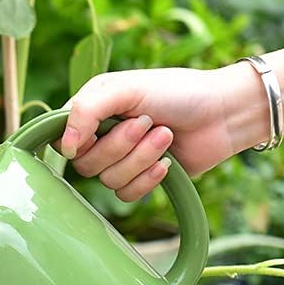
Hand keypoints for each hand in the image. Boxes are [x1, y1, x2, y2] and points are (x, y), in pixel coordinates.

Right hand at [60, 66, 251, 200]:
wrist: (222, 113)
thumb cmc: (177, 91)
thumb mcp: (126, 89)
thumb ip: (87, 110)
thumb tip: (66, 146)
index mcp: (93, 109)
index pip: (62, 138)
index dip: (77, 142)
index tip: (96, 133)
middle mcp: (102, 136)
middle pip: (86, 164)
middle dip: (120, 147)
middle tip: (147, 123)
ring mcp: (122, 159)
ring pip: (109, 180)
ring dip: (140, 159)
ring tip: (165, 136)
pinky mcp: (142, 179)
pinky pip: (127, 195)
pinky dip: (148, 180)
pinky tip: (167, 163)